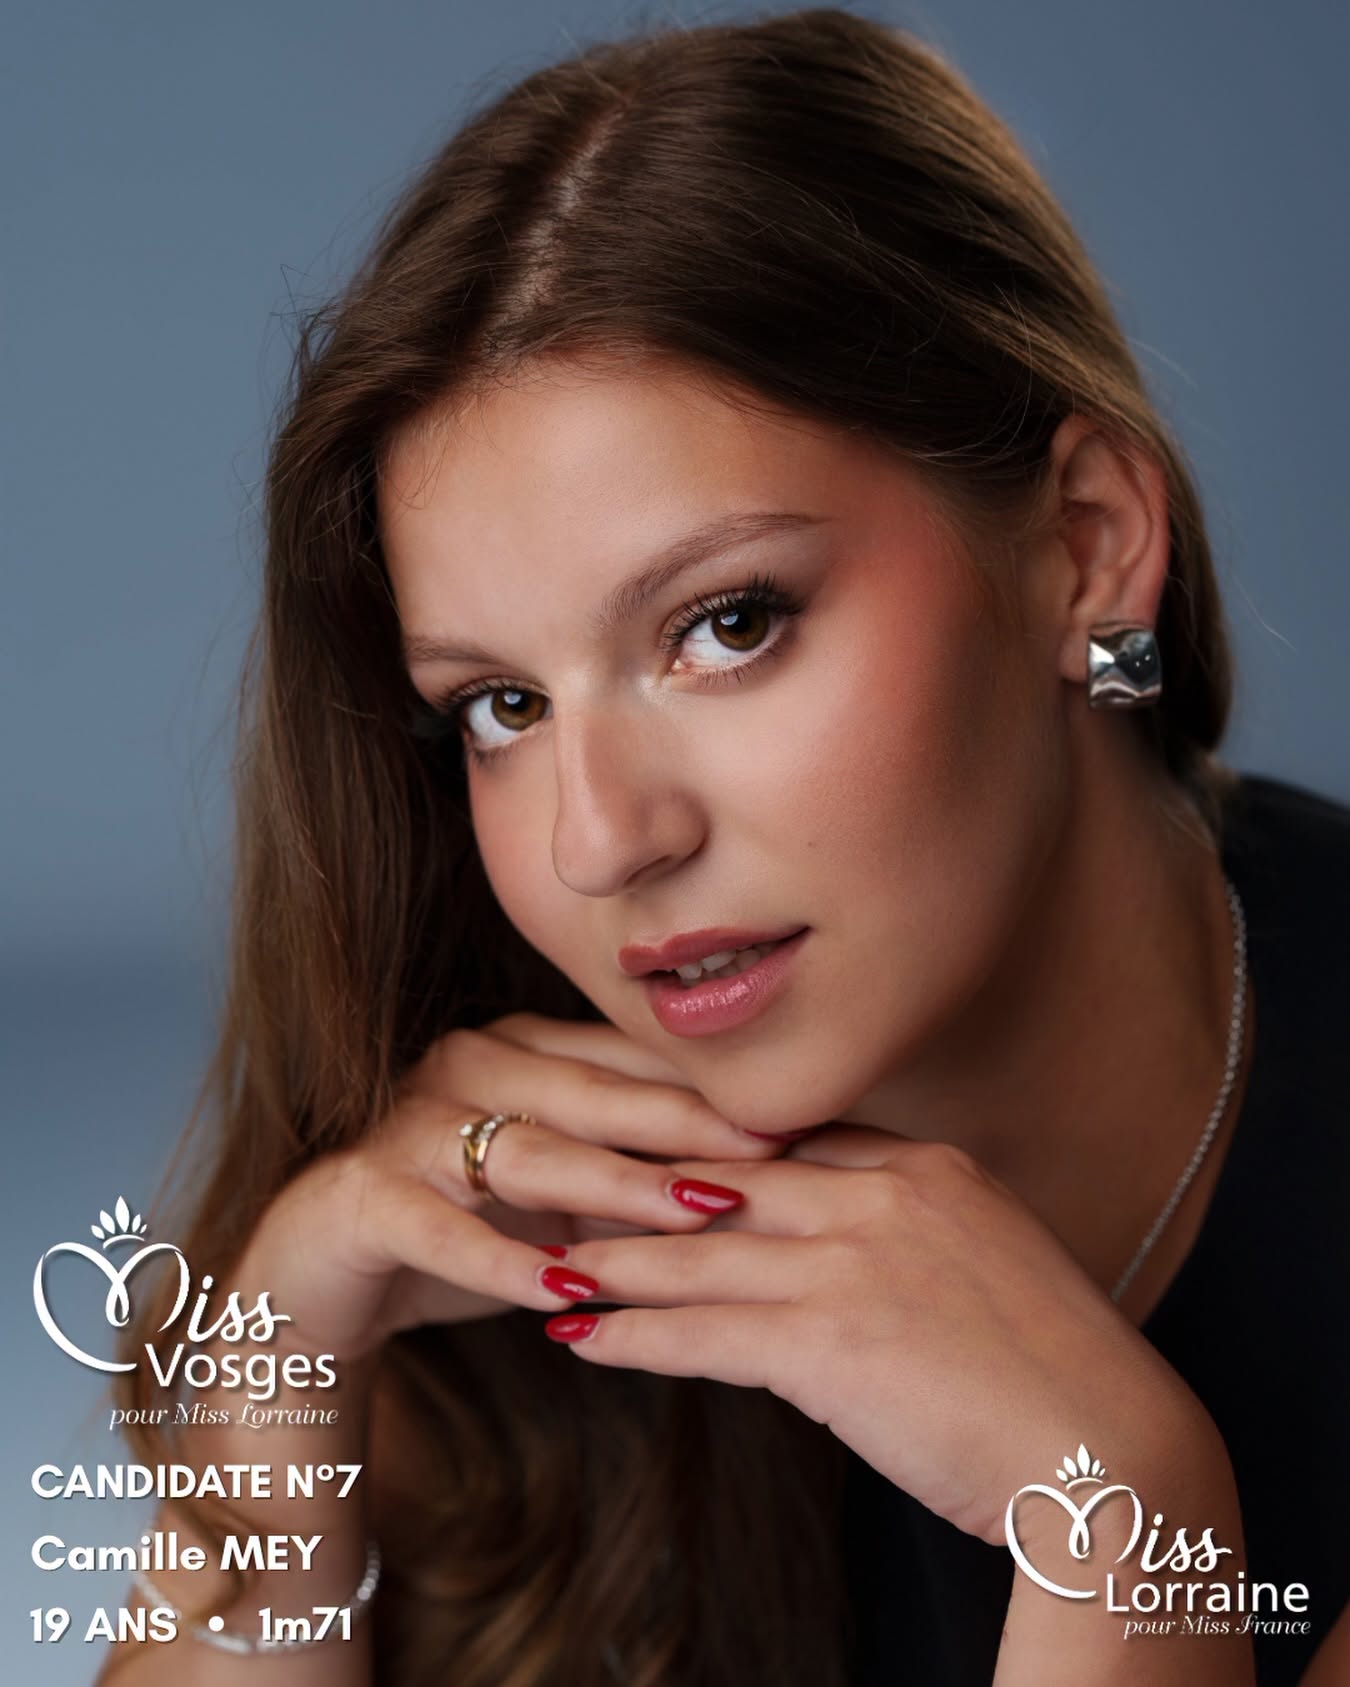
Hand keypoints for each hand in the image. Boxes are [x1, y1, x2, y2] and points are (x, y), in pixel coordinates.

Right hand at [231, 1012, 787, 1367]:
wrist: (314, 1283)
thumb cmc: (455, 1228)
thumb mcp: (552, 1198)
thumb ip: (628, 1171)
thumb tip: (757, 1173)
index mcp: (516, 1053)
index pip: (626, 1064)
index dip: (710, 1093)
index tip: (795, 1120)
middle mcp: (463, 1069)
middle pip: (590, 1095)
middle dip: (686, 1126)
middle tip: (771, 1153)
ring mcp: (408, 1128)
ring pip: (526, 1151)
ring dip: (614, 1185)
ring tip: (695, 1212)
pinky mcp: (362, 1197)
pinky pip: (441, 1229)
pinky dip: (503, 1262)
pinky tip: (565, 1293)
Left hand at [547, 1123, 1210, 1547]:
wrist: (1110, 1453)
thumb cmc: (1057, 1370)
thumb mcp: (989, 1261)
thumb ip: (908, 1232)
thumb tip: (832, 1249)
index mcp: (925, 1167)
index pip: (785, 1142)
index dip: (702, 1147)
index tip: (640, 1145)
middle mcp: (881, 1195)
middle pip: (723, 1180)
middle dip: (633, 1183)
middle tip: (559, 1181)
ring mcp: (851, 1263)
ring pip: (697, 1253)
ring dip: (611, 1263)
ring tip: (547, 1265)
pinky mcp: (827, 1344)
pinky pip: (702, 1332)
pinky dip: (632, 1337)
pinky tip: (580, 1340)